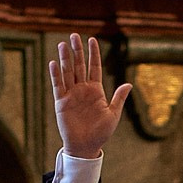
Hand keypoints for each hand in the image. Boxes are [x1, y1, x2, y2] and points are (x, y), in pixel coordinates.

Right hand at [49, 32, 129, 160]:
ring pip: (67, 72)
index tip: (92, 39)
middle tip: (74, 35)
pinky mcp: (61, 102)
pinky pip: (58, 86)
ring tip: (63, 44)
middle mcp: (82, 89)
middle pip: (78, 65)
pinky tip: (54, 62)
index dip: (93, 53)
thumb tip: (129, 84)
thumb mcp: (113, 114)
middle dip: (77, 51)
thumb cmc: (101, 133)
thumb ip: (119, 98)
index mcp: (96, 90)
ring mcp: (71, 94)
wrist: (86, 147)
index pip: (94, 67)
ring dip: (65, 58)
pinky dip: (56, 75)